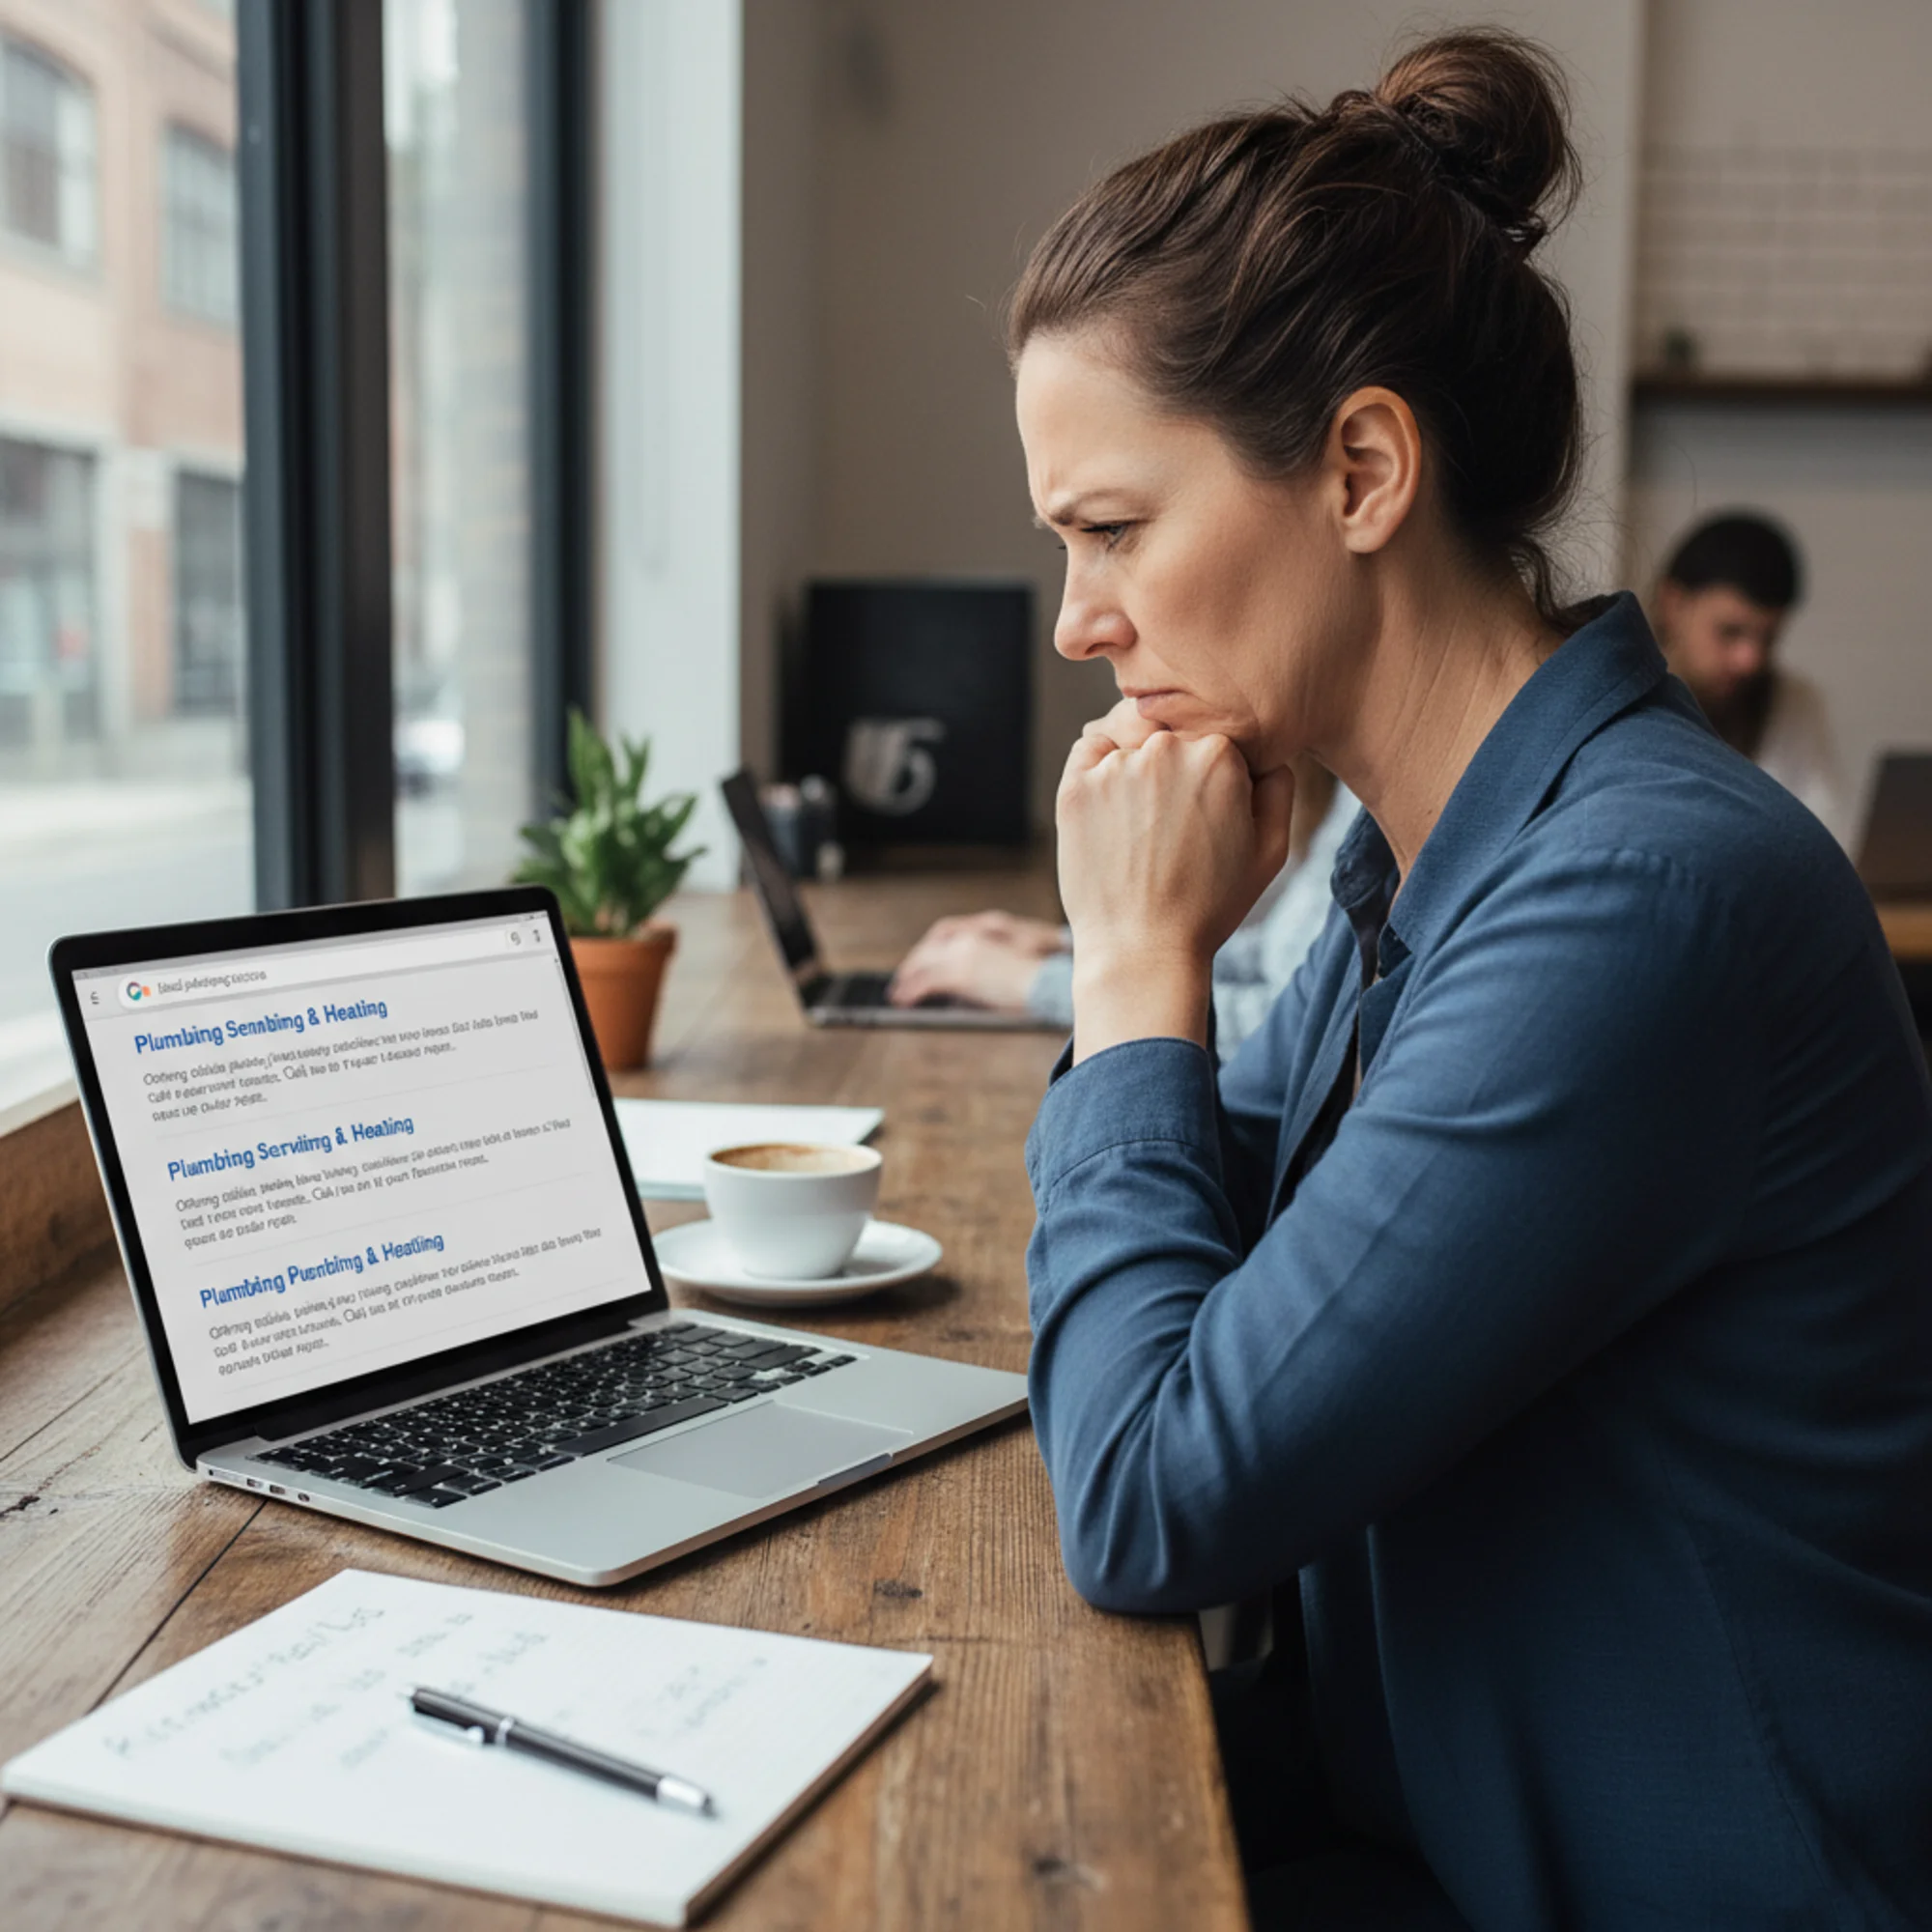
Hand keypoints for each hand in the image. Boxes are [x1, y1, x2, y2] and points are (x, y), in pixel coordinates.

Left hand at [888, 912, 1064, 1009]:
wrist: (1053, 979)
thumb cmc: (1044, 974)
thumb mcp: (1016, 961)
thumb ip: (990, 965)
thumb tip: (970, 985)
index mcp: (986, 927)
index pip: (946, 930)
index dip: (931, 945)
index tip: (922, 958)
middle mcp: (971, 936)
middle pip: (931, 946)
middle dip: (915, 961)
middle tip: (902, 977)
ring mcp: (964, 954)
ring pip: (925, 964)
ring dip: (908, 978)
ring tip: (897, 993)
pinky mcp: (961, 975)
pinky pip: (926, 982)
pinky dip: (911, 991)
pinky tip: (902, 1000)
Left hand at [1057, 703, 1294, 1058]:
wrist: (1143, 950)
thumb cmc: (1211, 905)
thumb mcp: (1271, 849)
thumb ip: (1278, 785)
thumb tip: (1266, 750)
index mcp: (1220, 753)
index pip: (1218, 729)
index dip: (1217, 762)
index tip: (1209, 799)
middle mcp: (1166, 748)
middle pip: (1173, 726)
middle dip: (1177, 757)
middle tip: (1173, 811)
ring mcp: (1116, 766)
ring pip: (1130, 733)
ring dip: (1137, 758)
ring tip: (1143, 814)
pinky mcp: (1075, 786)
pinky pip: (1090, 748)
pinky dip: (1100, 764)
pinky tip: (1112, 804)